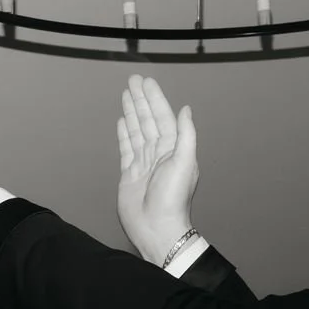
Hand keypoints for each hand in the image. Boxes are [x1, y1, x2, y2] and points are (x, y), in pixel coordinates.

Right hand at [115, 75, 198, 265]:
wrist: (156, 228)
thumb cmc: (173, 199)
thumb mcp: (185, 163)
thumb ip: (185, 135)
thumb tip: (186, 109)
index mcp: (174, 149)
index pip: (162, 117)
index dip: (154, 99)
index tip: (146, 82)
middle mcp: (158, 153)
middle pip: (148, 120)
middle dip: (141, 100)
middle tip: (133, 80)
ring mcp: (143, 163)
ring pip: (137, 130)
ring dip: (132, 112)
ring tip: (126, 94)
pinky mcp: (129, 173)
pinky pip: (126, 148)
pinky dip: (124, 133)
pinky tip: (122, 120)